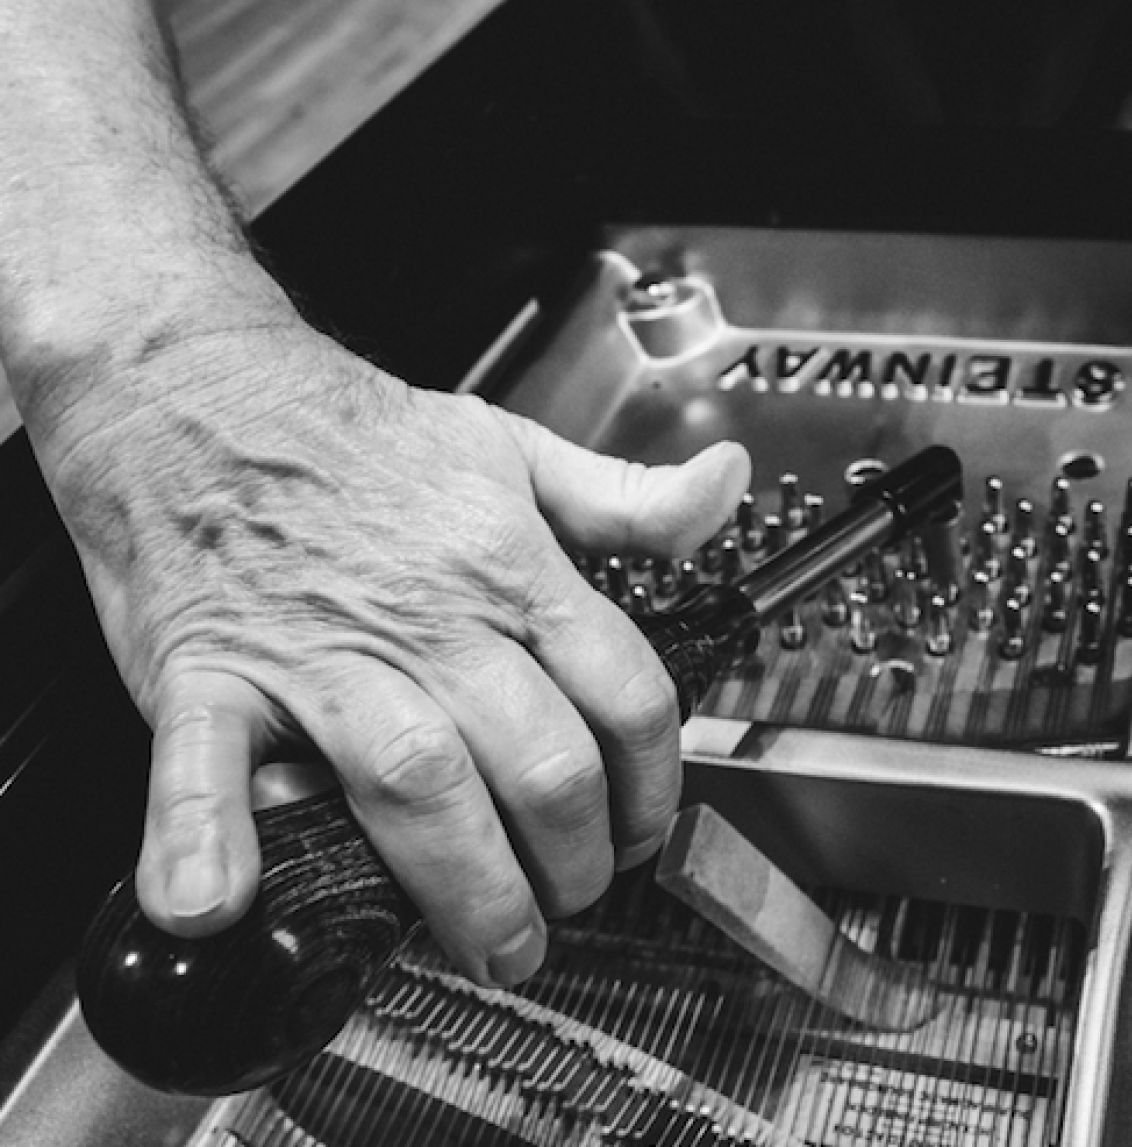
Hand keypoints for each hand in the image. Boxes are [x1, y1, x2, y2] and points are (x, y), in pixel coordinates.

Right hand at [35, 320, 748, 986]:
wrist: (195, 392)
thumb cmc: (354, 435)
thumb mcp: (516, 447)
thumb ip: (630, 496)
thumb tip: (728, 485)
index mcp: (510, 569)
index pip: (625, 693)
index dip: (654, 783)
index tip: (644, 828)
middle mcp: (428, 619)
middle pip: (541, 761)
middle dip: (575, 860)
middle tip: (572, 905)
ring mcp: (318, 651)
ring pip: (420, 783)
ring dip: (467, 885)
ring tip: (496, 948)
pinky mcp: (208, 673)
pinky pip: (204, 764)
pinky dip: (203, 835)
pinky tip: (218, 901)